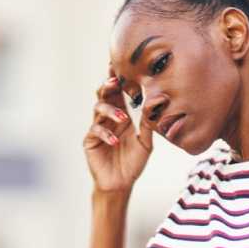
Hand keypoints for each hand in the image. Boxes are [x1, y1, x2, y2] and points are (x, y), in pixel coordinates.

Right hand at [83, 65, 154, 191]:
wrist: (121, 183)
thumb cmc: (134, 161)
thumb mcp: (146, 142)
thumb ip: (149, 122)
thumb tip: (158, 99)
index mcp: (122, 113)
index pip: (119, 92)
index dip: (118, 78)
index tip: (120, 64)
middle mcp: (108, 117)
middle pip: (104, 94)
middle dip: (108, 86)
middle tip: (115, 81)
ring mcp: (98, 127)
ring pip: (98, 109)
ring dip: (110, 110)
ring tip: (122, 117)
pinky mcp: (90, 140)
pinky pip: (95, 131)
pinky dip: (106, 134)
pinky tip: (116, 142)